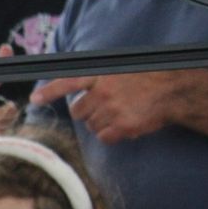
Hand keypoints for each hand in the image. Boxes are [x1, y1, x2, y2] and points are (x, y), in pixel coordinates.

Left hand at [30, 70, 184, 144]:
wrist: (173, 92)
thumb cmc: (147, 81)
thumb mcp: (121, 71)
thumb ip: (99, 81)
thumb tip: (79, 95)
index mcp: (102, 76)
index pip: (69, 82)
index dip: (50, 91)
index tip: (34, 98)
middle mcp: (103, 92)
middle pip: (77, 112)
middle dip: (87, 113)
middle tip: (107, 107)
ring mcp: (112, 110)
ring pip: (90, 126)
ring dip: (102, 123)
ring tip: (122, 113)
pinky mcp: (121, 126)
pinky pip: (104, 137)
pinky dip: (113, 135)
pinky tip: (126, 124)